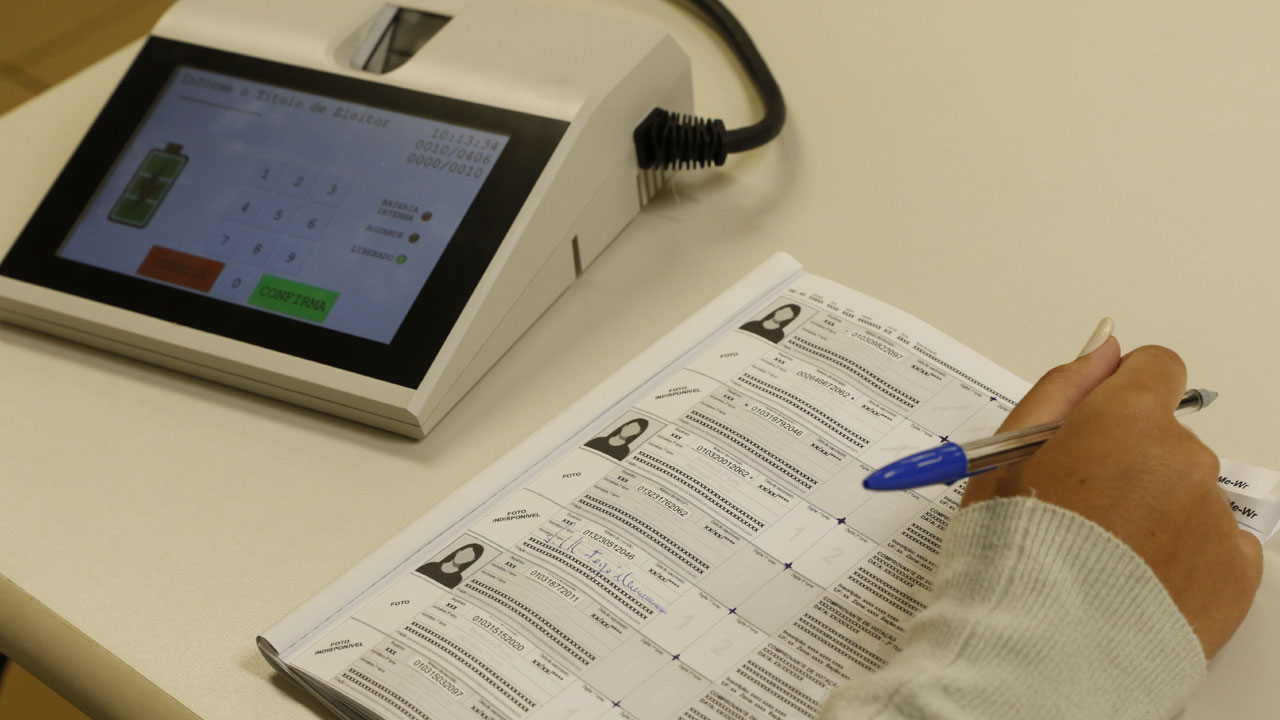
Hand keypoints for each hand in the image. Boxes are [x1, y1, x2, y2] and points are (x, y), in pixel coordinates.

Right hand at [961, 335, 1262, 658]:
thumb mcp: (1004, 458)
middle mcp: (1183, 458)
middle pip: (1167, 437)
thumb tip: (1102, 350)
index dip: (1123, 392)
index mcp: (1125, 420)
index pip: (1157, 368)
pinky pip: (1219, 542)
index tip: (1100, 424)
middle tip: (1081, 510)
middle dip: (1131, 461)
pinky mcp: (1237, 570)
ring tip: (1105, 557)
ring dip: (1157, 510)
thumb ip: (1060, 389)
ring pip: (1190, 491)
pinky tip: (1141, 580)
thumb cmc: (1013, 554)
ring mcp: (1215, 516)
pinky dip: (1186, 555)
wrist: (1042, 653)